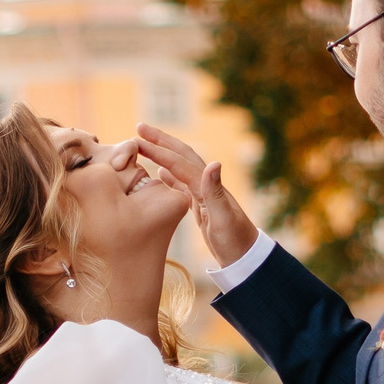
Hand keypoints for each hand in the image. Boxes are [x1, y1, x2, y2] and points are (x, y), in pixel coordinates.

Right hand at [136, 124, 259, 266]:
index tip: (138, 139)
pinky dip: (168, 175)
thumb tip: (214, 163)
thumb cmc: (235, 241)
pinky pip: (181, 184)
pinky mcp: (200, 205)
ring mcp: (202, 195)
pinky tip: (159, 172)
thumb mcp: (224, 218)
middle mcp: (206, 185)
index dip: (159, 150)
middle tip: (140, 127)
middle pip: (181, 156)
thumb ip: (215, 192)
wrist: (245, 257)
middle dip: (161, 141)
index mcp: (207, 187)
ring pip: (178, 167)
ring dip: (162, 154)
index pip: (179, 163)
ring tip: (144, 144)